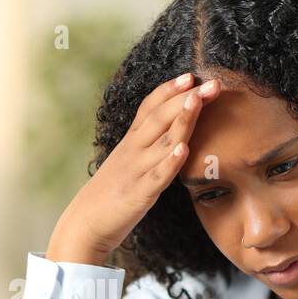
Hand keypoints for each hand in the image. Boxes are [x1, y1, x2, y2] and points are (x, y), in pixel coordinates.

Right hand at [45, 72, 221, 265]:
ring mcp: (135, 171)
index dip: (168, 90)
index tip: (189, 75)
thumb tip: (173, 135)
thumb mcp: (128, 163)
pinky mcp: (138, 194)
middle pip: (159, 117)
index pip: (149, 108)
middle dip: (186, 98)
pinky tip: (184, 149)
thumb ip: (147, 147)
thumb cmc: (111, 194)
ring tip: (198, 101)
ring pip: (161, 141)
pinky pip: (156, 176)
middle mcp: (133, 151)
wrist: (85, 224)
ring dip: (181, 120)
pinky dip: (170, 162)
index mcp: (131, 142)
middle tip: (212, 83)